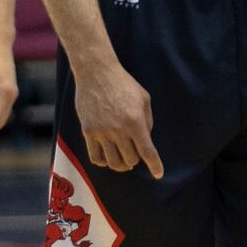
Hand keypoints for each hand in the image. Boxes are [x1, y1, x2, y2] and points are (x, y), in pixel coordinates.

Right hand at [75, 61, 160, 177]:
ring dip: (121, 164)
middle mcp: (118, 130)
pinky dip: (104, 162)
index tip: (158, 174)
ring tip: (123, 158)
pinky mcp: (88, 132)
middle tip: (135, 153)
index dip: (155, 166)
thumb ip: (147, 122)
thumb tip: (145, 141)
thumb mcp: (144, 99)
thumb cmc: (124, 84)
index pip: (147, 152)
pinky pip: (95, 157)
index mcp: (135, 122)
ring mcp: (101, 132)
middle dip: (136, 160)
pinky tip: (108, 156)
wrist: (97, 73)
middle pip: (131, 160)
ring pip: (113, 163)